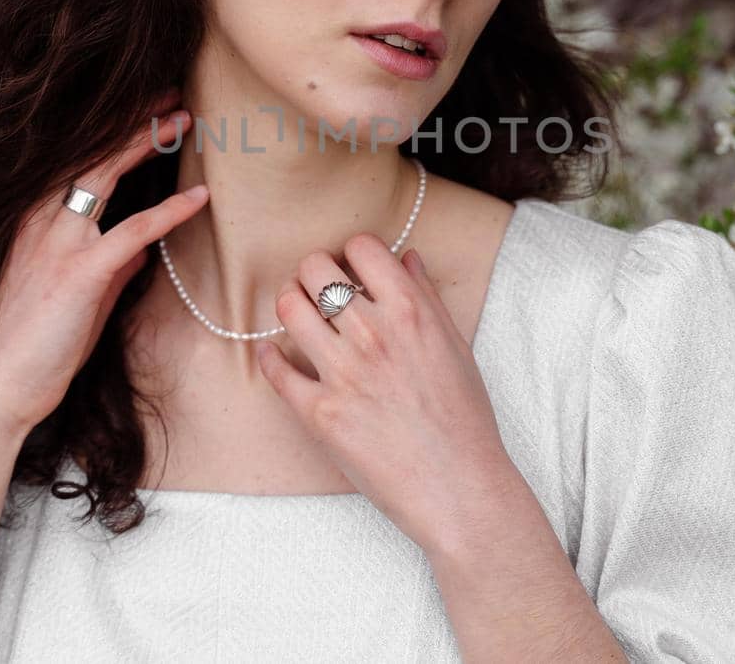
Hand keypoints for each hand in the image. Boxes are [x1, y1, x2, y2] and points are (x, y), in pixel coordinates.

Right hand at [0, 88, 208, 433]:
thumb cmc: (36, 347)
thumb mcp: (78, 296)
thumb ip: (108, 265)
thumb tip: (142, 246)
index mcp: (34, 221)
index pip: (77, 161)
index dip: (116, 132)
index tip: (150, 110)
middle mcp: (41, 220)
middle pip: (91, 153)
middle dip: (134, 121)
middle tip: (173, 96)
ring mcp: (58, 242)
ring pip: (105, 174)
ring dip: (148, 142)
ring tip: (184, 120)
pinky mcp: (80, 271)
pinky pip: (134, 229)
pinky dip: (170, 210)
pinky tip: (200, 198)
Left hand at [256, 235, 518, 556]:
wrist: (458, 488)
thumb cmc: (464, 419)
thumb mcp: (456, 348)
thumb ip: (428, 297)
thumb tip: (408, 257)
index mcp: (411, 312)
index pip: (361, 247)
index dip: (353, 254)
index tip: (352, 271)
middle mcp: (373, 335)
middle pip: (314, 268)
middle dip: (313, 273)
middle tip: (319, 291)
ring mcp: (342, 374)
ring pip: (288, 309)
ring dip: (290, 305)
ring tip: (300, 316)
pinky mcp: (319, 413)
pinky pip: (275, 369)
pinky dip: (270, 357)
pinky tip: (275, 355)